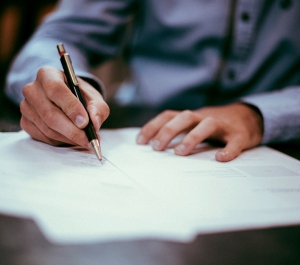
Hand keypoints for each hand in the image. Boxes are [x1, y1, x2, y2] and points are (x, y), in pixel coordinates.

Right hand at [20, 66, 109, 146]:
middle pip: (50, 114)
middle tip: (88, 139)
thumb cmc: (81, 96)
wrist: (69, 101)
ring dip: (69, 138)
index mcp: (48, 75)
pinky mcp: (26, 122)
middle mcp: (32, 89)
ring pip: (47, 128)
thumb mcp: (94, 98)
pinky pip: (43, 137)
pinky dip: (61, 141)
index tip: (85, 122)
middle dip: (72, 130)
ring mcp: (26, 107)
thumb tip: (94, 123)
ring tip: (85, 140)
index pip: (56, 90)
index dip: (71, 108)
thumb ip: (97, 109)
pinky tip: (72, 139)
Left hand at [136, 103, 262, 161]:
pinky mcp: (240, 135)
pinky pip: (234, 142)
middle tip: (156, 148)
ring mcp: (223, 125)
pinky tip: (220, 159)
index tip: (140, 141)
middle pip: (184, 117)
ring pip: (207, 125)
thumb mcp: (195, 125)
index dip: (153, 126)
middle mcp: (204, 117)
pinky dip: (228, 150)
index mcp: (192, 117)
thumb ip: (180, 132)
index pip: (169, 116)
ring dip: (192, 137)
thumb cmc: (215, 125)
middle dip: (168, 131)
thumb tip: (155, 147)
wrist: (249, 117)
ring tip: (180, 153)